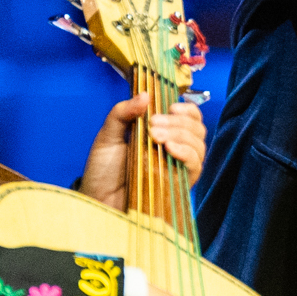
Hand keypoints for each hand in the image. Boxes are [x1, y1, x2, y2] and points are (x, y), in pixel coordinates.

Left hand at [77, 93, 205, 208]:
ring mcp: (177, 167)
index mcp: (161, 134)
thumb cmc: (102, 171)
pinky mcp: (179, 184)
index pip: (189, 117)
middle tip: (153, 125)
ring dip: (181, 135)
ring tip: (156, 137)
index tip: (170, 107)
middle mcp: (174, 149)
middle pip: (197, 128)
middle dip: (178, 122)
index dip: (186, 109)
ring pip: (199, 145)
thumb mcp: (108, 136)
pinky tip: (169, 149)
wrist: (97, 200)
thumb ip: (123, 113)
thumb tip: (145, 95)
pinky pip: (195, 166)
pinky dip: (186, 153)